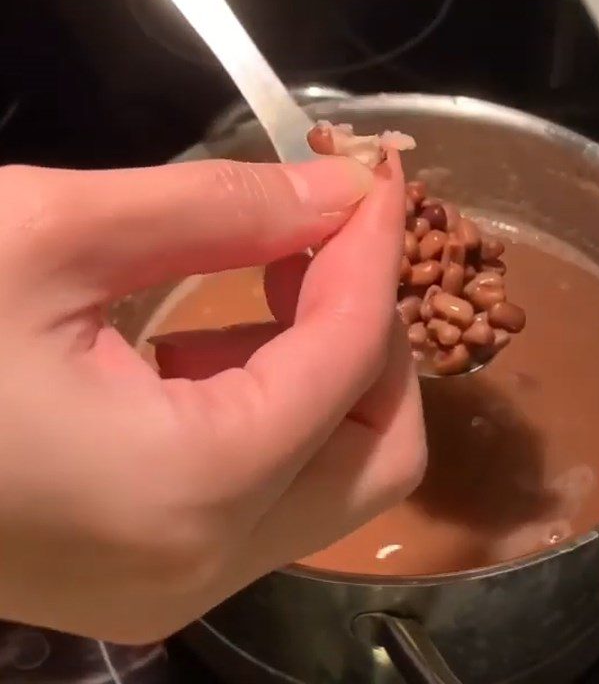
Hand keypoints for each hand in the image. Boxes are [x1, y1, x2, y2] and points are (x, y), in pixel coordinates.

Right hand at [0, 155, 424, 641]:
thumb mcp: (51, 234)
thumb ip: (222, 208)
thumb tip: (336, 189)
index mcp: (189, 485)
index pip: (353, 358)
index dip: (375, 255)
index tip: (373, 182)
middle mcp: (205, 561)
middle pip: (383, 451)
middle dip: (376, 335)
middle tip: (329, 242)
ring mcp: (179, 582)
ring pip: (337, 476)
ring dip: (332, 367)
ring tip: (274, 277)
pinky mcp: (152, 570)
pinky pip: (271, 486)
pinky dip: (279, 405)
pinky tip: (220, 336)